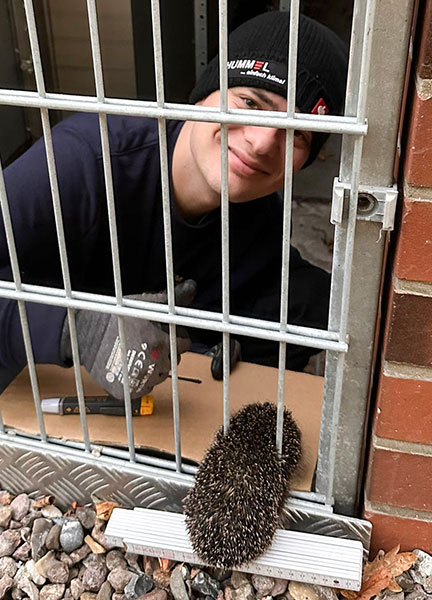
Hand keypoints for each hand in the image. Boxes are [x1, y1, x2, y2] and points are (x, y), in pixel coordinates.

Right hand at [63, 280, 196, 398]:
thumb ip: (173, 298)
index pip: (184, 343)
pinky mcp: (130, 391)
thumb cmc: (116, 317)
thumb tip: (191, 287)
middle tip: (148, 342)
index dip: (174, 336)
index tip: (162, 333)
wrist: (85, 332)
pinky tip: (132, 366)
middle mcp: (153, 363)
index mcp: (159, 341)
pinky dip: (142, 380)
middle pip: (174, 360)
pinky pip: (147, 388)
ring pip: (161, 375)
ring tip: (138, 353)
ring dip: (155, 367)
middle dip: (166, 352)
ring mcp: (141, 379)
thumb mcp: (146, 303)